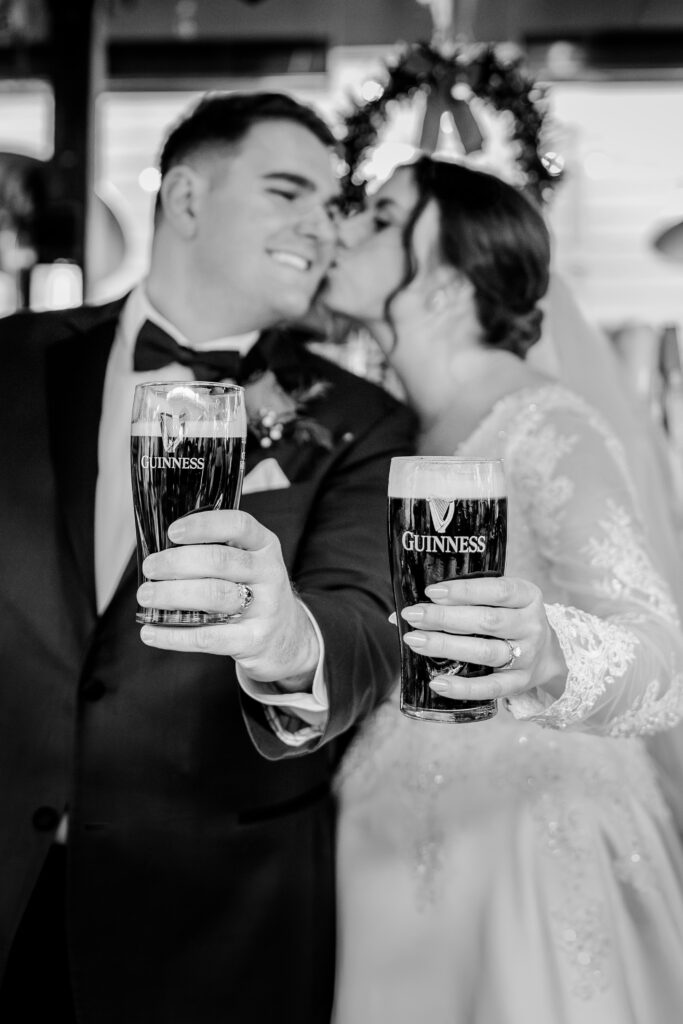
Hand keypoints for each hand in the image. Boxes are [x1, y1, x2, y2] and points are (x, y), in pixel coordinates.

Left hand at [137, 510, 319, 690]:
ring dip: (172, 595)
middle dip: (177, 563)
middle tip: (150, 568)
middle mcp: (269, 573)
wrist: (287, 638)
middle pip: (220, 560)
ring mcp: (265, 608)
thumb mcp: (249, 564)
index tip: (173, 532)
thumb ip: (217, 553)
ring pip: (214, 596)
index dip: (204, 525)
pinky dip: (174, 636)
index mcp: (265, 546)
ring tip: (146, 596)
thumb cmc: (253, 592)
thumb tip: (160, 552)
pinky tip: (151, 632)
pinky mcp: (254, 640)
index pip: (239, 525)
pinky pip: (209, 637)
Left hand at [396, 576, 566, 702]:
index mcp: (528, 596)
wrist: (548, 654)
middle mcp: (532, 625)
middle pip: (486, 621)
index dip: (464, 591)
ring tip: (415, 641)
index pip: (497, 590)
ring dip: (446, 646)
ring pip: (485, 652)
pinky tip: (437, 681)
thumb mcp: (499, 601)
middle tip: (412, 615)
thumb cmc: (509, 618)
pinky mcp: (520, 683)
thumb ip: (460, 602)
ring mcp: (528, 656)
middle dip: (445, 618)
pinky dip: (463, 686)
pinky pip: (490, 688)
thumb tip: (400, 613)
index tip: (431, 592)